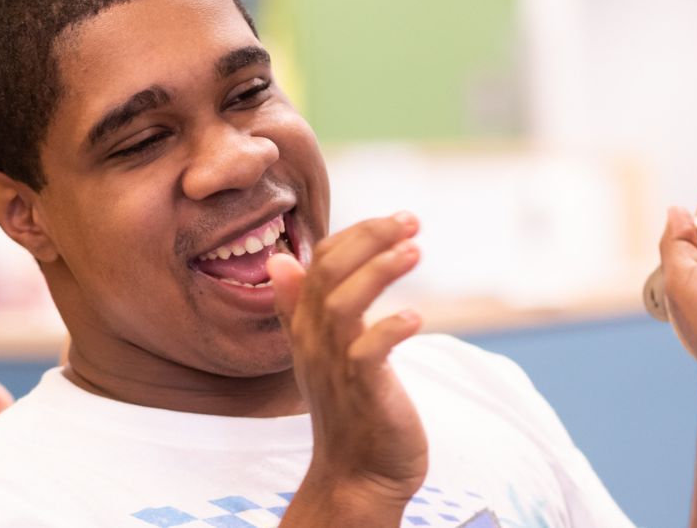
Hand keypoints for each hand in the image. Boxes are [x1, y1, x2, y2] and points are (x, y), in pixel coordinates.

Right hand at [269, 212, 427, 502]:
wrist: (356, 477)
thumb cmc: (349, 409)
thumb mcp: (322, 352)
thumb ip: (302, 305)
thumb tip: (281, 259)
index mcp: (305, 326)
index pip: (319, 262)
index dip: (356, 234)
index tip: (397, 220)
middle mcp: (313, 340)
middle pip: (327, 272)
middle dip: (369, 238)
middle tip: (411, 220)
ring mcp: (334, 365)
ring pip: (342, 304)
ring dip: (378, 272)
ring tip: (415, 250)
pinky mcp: (361, 390)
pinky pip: (366, 352)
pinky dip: (389, 329)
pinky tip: (415, 317)